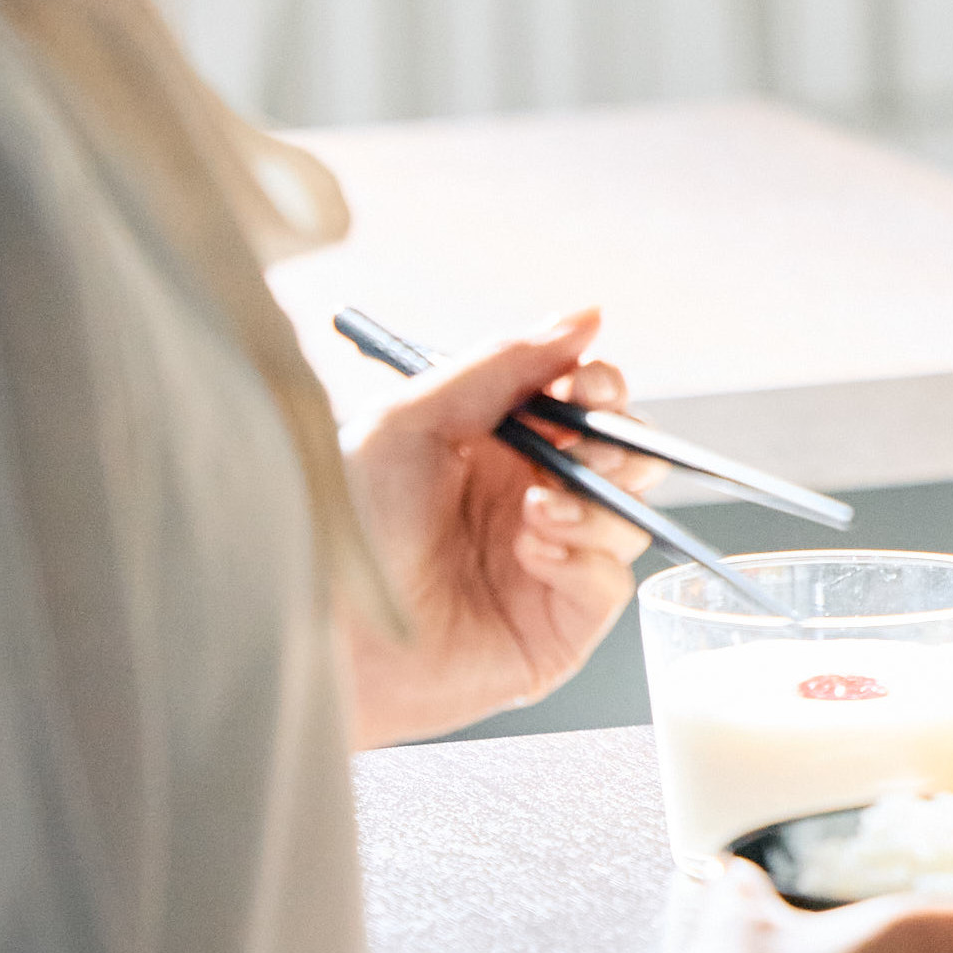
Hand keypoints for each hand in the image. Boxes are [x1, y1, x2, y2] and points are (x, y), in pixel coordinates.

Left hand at [341, 307, 657, 748]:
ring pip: (625, 515)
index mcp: (498, 446)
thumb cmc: (348, 528)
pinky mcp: (559, 623)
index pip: (580, 402)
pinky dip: (584, 560)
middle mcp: (529, 498)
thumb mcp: (410, 422)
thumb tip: (584, 318)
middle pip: (622, 456)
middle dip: (617, 445)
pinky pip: (611, 581)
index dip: (599, 387)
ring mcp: (549, 561)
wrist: (327, 635)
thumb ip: (500, 364)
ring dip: (593, 504)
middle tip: (583, 451)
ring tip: (536, 512)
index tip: (590, 386)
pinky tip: (531, 556)